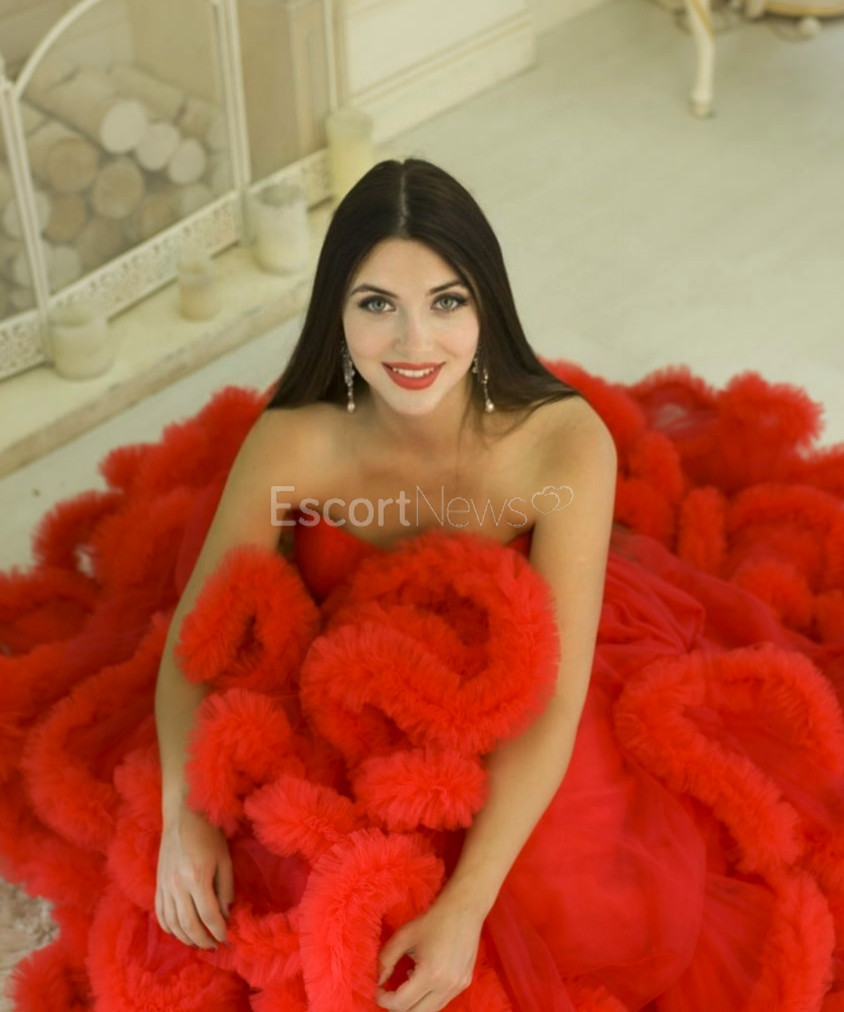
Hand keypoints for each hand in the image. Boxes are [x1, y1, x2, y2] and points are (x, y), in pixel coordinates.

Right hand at [155, 804, 232, 948]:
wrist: (183, 815)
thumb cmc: (209, 834)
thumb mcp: (224, 859)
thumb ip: (225, 889)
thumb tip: (225, 914)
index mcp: (197, 878)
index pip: (208, 915)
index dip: (218, 931)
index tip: (227, 939)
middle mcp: (177, 886)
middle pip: (188, 925)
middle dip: (203, 940)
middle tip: (214, 946)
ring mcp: (164, 886)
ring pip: (172, 924)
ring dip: (186, 938)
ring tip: (199, 943)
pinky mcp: (157, 884)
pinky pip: (160, 914)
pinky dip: (169, 928)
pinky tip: (180, 932)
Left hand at [375, 897, 483, 1010]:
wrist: (464, 910)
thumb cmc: (432, 920)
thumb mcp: (403, 936)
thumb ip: (386, 959)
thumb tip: (379, 980)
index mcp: (430, 974)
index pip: (401, 1004)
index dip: (384, 1000)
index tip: (378, 990)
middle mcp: (446, 986)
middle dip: (397, 1008)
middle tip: (388, 993)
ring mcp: (458, 987)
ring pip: (430, 1011)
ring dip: (414, 1005)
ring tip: (406, 984)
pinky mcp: (465, 984)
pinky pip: (441, 1002)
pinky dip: (427, 999)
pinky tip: (422, 979)